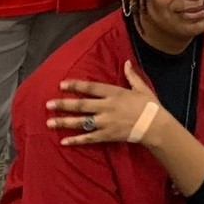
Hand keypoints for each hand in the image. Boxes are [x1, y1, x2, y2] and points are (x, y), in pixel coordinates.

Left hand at [46, 60, 164, 145]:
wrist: (155, 125)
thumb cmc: (150, 105)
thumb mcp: (142, 88)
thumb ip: (131, 76)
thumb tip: (126, 62)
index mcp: (115, 94)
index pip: (91, 88)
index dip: (75, 86)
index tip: (61, 85)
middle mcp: (107, 107)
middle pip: (81, 105)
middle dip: (63, 105)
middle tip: (48, 104)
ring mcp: (106, 122)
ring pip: (81, 122)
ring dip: (64, 122)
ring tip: (49, 122)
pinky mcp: (107, 135)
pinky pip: (88, 138)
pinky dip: (76, 140)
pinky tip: (63, 141)